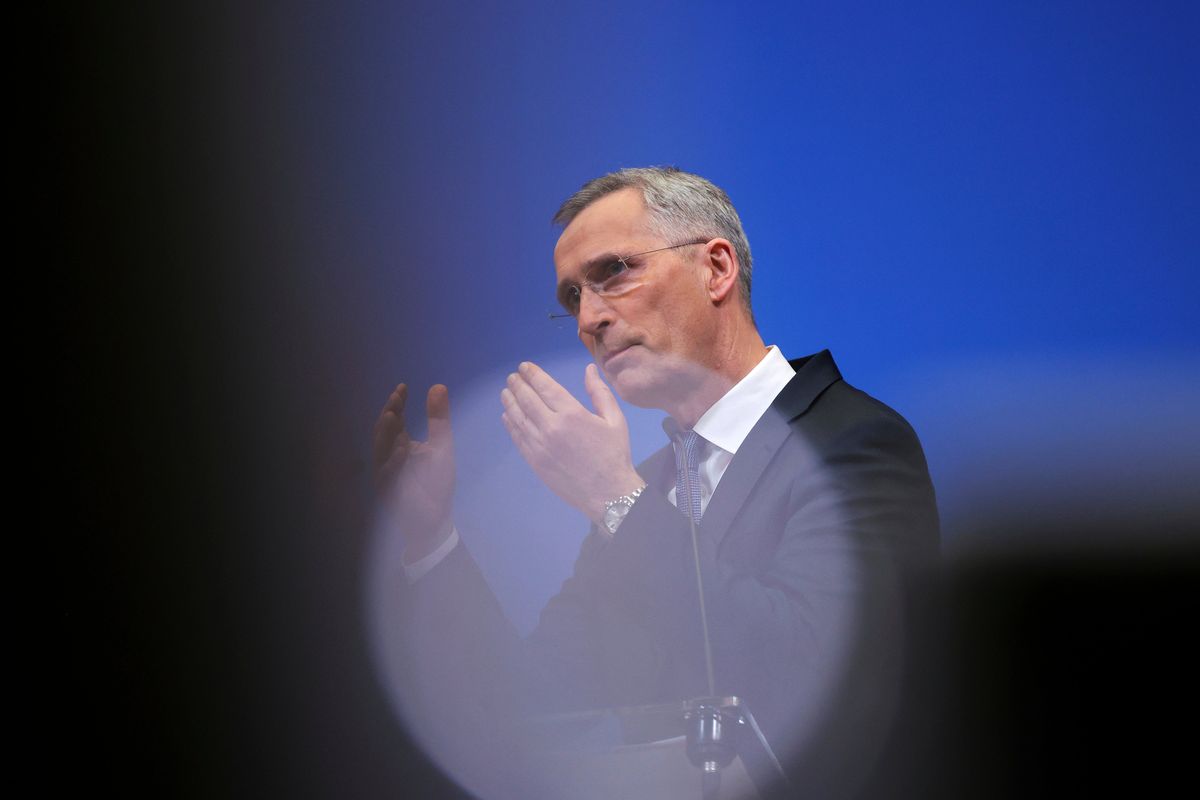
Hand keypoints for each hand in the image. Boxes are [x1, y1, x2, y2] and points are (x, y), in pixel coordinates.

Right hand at [373, 383, 454, 560]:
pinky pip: (388, 474)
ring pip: (381, 450)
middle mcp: (389, 456)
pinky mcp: (388, 491)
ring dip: (387, 434)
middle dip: (388, 414)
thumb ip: (438, 419)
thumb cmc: (436, 482)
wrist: (434, 517)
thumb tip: (438, 386)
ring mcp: (386, 473)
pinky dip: (394, 462)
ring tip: (396, 415)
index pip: (395, 419)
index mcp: (400, 443)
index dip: (397, 403)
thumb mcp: (442, 446)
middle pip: (383, 431)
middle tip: (396, 398)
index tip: (403, 387)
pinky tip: (403, 449)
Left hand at [501, 362, 644, 523]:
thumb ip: (600, 392)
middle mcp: (551, 426)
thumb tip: (588, 369)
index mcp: (572, 414)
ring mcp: (539, 445)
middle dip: (518, 385)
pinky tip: (508, 416)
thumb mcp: (615, 420)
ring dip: (510, 402)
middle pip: (527, 399)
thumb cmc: (614, 454)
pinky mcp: (534, 461)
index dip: (532, 374)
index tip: (524, 367)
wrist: (607, 493)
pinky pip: (518, 437)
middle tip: (512, 377)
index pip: (545, 387)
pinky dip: (510, 424)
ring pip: (518, 417)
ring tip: (506, 392)